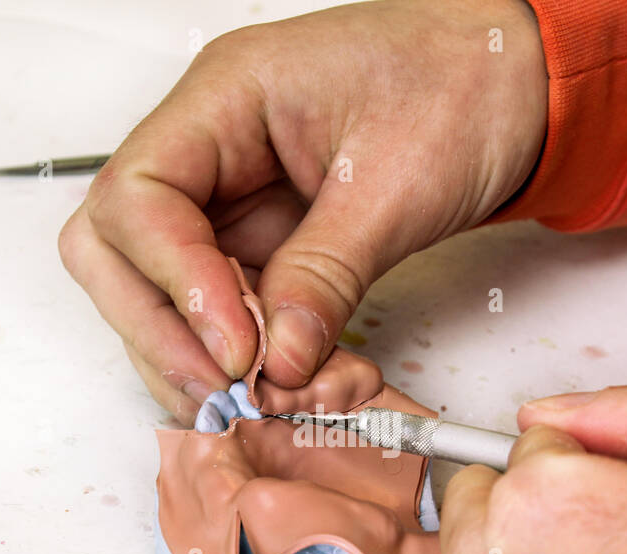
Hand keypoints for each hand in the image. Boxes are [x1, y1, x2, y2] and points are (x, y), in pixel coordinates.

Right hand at [59, 0, 546, 420]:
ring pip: (153, 287)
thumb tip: (277, 360)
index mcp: (225, 98)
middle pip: (115, 247)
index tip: (235, 347)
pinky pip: (218, 305)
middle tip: (223, 390)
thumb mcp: (397, 183)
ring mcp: (228, 198)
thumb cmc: (460, 84)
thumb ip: (326, 274)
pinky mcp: (260, 241)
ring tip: (250, 400)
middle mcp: (209, 148)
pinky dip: (235, 354)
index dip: (172, 282)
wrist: (511, 81)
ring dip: (190, 353)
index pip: (139, 196)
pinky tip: (272, 384)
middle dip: (159, 328)